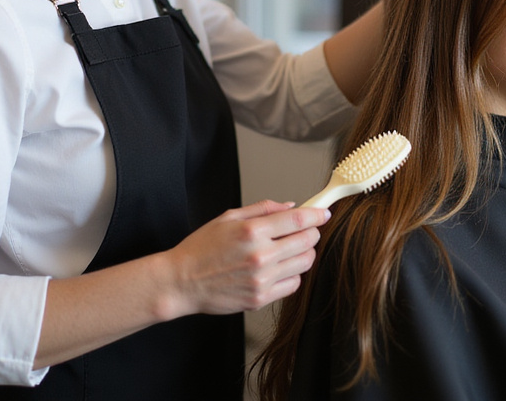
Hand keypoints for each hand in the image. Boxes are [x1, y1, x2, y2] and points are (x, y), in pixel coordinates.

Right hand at [164, 200, 329, 316]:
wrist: (182, 281)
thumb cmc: (201, 248)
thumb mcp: (228, 217)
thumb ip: (262, 209)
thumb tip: (290, 206)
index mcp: (252, 231)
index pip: (298, 220)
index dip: (317, 214)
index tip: (323, 213)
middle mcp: (260, 256)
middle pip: (307, 241)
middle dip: (311, 232)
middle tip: (304, 230)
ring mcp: (262, 280)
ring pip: (304, 263)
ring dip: (304, 253)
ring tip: (289, 249)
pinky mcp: (260, 299)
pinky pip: (293, 284)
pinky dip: (293, 274)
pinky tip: (280, 268)